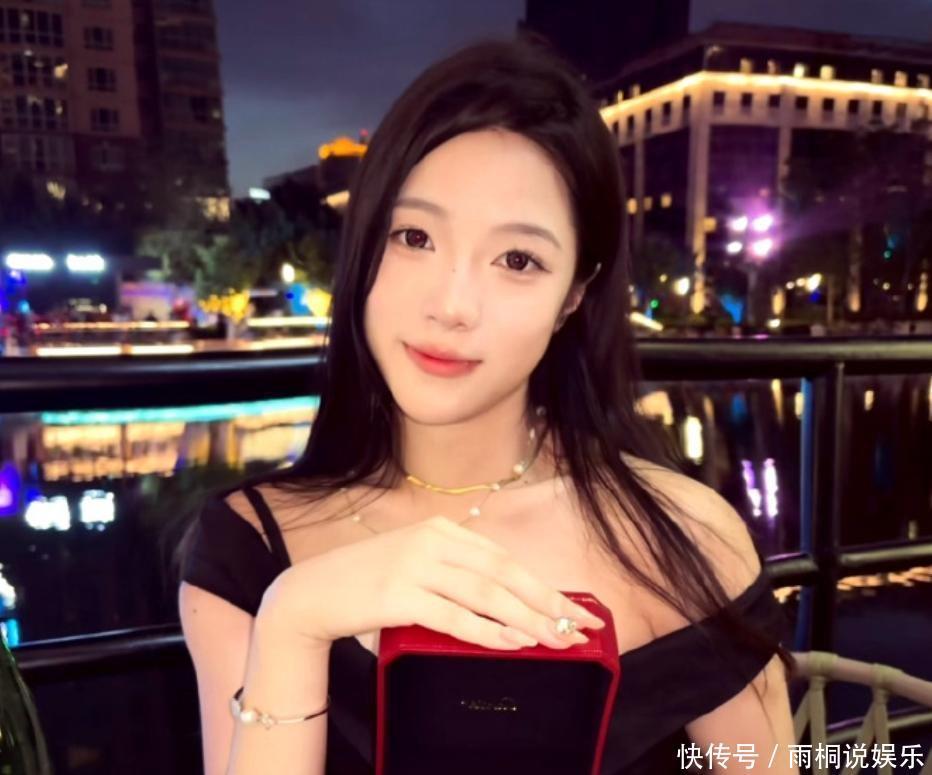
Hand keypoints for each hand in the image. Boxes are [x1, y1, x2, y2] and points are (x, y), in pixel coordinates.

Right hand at [256, 515, 606, 651]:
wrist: (312, 591)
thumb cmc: (367, 582)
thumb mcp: (414, 561)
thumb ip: (453, 570)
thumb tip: (506, 601)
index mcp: (440, 530)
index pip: (503, 559)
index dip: (542, 585)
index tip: (574, 608)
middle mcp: (432, 542)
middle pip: (502, 575)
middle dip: (546, 603)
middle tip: (580, 628)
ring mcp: (415, 566)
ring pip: (486, 595)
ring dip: (526, 620)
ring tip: (557, 640)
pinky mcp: (399, 595)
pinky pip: (454, 616)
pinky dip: (487, 631)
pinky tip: (513, 642)